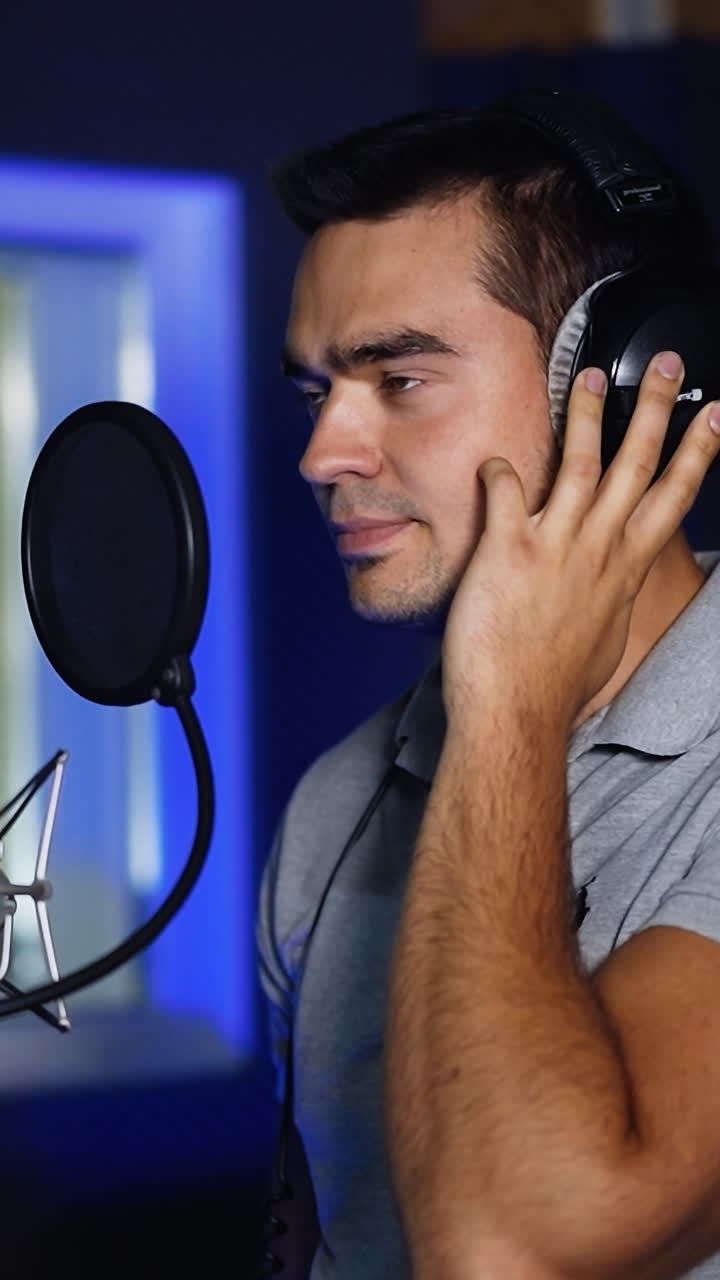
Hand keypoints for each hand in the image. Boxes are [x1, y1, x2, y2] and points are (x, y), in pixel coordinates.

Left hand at [441, 352, 719, 730]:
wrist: (518, 714)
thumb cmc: (557, 691)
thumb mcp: (606, 642)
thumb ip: (608, 603)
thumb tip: (607, 595)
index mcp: (625, 568)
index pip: (672, 498)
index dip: (697, 453)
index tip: (715, 416)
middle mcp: (599, 548)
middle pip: (637, 463)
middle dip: (656, 408)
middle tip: (667, 365)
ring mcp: (557, 545)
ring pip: (581, 463)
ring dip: (588, 415)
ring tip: (592, 376)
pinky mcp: (509, 550)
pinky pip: (505, 491)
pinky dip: (498, 470)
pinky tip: (493, 457)